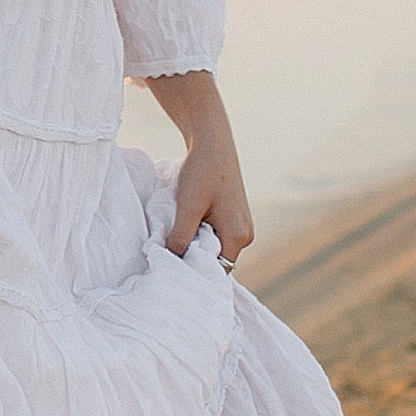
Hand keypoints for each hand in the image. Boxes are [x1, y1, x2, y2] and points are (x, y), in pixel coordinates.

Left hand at [166, 125, 253, 265]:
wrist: (212, 143)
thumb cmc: (202, 173)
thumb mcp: (187, 208)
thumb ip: (180, 238)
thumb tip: (171, 262)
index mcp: (238, 236)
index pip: (217, 271)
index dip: (194, 272)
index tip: (172, 269)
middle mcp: (245, 235)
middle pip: (217, 261)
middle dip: (194, 259)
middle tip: (169, 253)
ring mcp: (242, 226)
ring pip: (215, 248)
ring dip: (195, 245)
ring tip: (177, 234)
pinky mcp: (234, 217)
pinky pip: (216, 235)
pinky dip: (200, 234)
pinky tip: (186, 223)